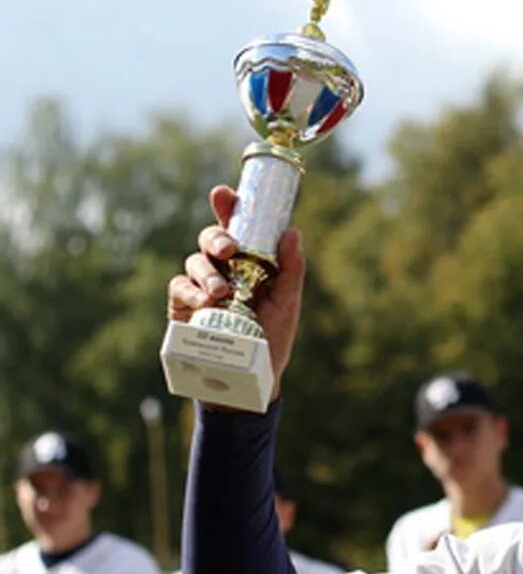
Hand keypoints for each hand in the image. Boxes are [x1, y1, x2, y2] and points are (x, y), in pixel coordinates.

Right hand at [166, 186, 305, 403]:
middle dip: (216, 238)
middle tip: (229, 249)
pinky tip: (204, 301)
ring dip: (207, 272)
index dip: (227, 207)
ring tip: (222, 292)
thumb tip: (292, 232)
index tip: (225, 194)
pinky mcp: (182, 305)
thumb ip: (291, 270)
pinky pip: (179, 287)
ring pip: (194, 261)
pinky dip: (191, 291)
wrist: (250, 379)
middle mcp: (221, 268)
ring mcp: (199, 285)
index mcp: (247, 262)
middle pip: (210, 239)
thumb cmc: (272, 339)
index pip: (235, 228)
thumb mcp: (287, 304)